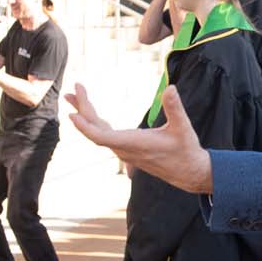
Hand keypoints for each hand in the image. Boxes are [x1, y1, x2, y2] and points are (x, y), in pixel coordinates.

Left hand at [68, 83, 212, 192]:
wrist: (189, 172)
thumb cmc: (186, 150)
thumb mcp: (183, 128)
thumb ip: (175, 108)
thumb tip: (170, 88)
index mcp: (133, 144)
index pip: (101, 137)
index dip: (85, 127)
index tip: (72, 113)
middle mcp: (124, 149)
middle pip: (95, 131)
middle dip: (82, 109)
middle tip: (73, 89)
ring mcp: (123, 150)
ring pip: (97, 133)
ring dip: (85, 114)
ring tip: (73, 96)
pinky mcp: (126, 149)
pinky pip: (104, 135)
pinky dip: (94, 122)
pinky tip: (91, 113)